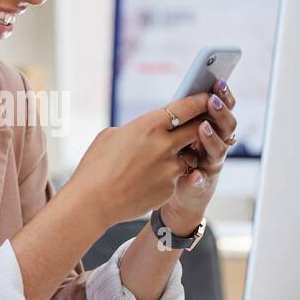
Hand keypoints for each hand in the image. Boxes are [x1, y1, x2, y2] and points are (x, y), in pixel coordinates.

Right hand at [64, 90, 215, 227]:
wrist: (92, 202)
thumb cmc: (95, 166)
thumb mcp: (111, 136)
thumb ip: (136, 128)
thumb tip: (147, 128)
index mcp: (148, 125)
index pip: (186, 107)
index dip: (200, 101)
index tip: (207, 97)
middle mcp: (164, 145)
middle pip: (197, 129)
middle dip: (201, 126)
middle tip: (202, 124)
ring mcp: (169, 169)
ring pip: (190, 156)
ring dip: (185, 154)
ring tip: (167, 157)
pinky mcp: (169, 189)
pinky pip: (177, 177)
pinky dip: (169, 176)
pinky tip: (151, 179)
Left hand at [161, 78, 236, 233]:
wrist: (178, 192)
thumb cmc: (179, 155)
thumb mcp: (181, 132)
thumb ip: (185, 116)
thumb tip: (185, 90)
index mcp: (213, 129)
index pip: (223, 109)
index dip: (223, 96)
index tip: (219, 81)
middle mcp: (216, 145)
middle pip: (227, 126)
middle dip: (220, 112)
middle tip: (212, 100)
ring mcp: (211, 165)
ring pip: (218, 150)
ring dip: (212, 139)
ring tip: (202, 128)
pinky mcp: (200, 185)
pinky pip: (201, 181)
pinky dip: (198, 178)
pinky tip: (194, 175)